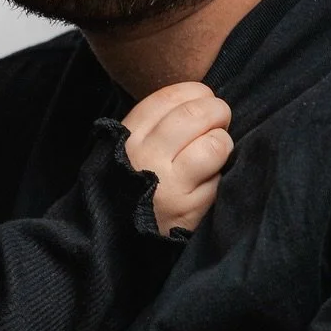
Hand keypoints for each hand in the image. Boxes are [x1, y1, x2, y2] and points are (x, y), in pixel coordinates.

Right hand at [121, 81, 233, 235]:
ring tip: (216, 150)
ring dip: (223, 143)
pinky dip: (218, 177)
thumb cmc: (122, 186)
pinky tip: (207, 181)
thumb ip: (152, 125)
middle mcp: (146, 158)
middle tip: (220, 117)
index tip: (203, 97)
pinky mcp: (189, 210)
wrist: (108, 239)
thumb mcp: (122, 149)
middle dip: (217, 110)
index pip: (169, 98)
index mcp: (126, 137)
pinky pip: (219, 180)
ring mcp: (169, 186)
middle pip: (196, 115)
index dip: (195, 92)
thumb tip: (197, 101)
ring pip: (215, 145)